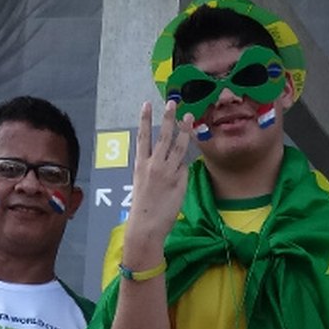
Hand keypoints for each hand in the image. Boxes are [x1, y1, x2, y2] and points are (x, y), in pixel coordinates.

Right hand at [123, 101, 191, 263]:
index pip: (142, 137)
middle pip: (162, 136)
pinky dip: (184, 168)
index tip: (147, 105)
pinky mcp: (179, 180)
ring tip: (189, 117)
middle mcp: (153, 165)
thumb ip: (154, 169)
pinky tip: (181, 174)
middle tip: (172, 103)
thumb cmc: (143, 208)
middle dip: (168, 118)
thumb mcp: (142, 184)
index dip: (145, 120)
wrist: (146, 226)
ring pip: (178, 146)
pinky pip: (184, 168)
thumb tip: (171, 161)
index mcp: (140, 165)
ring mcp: (167, 172)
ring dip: (184, 130)